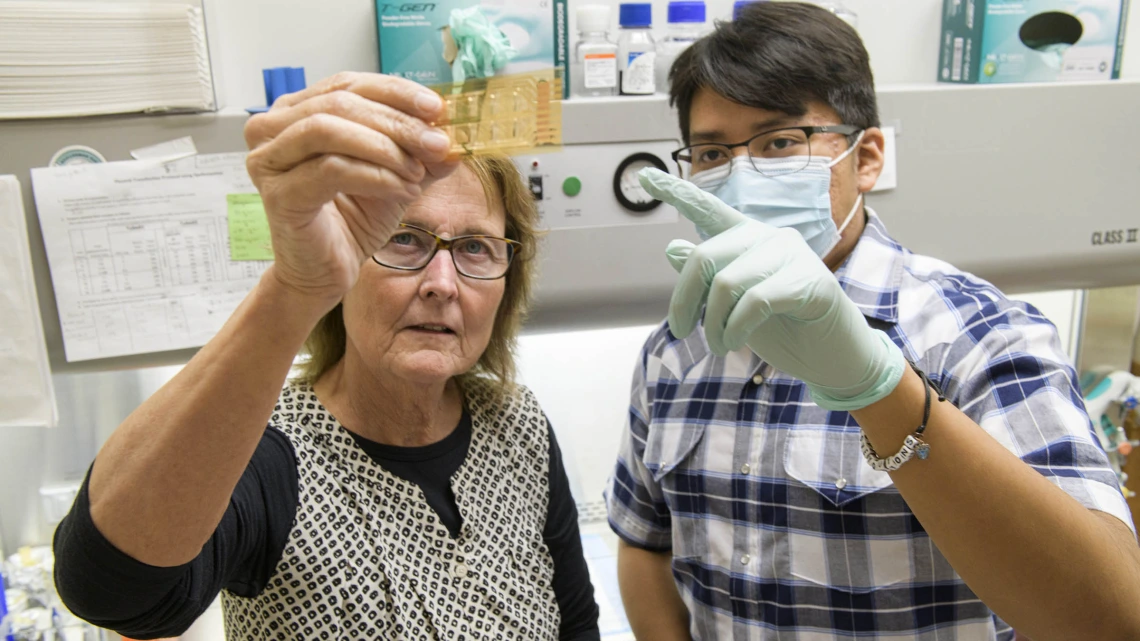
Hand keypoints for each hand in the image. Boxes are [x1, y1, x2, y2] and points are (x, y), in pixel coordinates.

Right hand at [244, 72, 460, 306]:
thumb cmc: (351, 219)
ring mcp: (268, 159)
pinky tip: (403, 189)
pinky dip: (376, 176)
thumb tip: (452, 133)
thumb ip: (419, 151)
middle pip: (341, 103)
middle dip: (397, 122)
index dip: (395, 92)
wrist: (325, 272)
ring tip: (418, 170)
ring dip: (385, 148)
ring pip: (330, 130)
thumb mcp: (395, 174)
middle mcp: (272, 129)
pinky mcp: (278, 193)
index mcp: (296, 111)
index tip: (436, 107)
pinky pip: (332, 170)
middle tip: (437, 143)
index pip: (349, 83)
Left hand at [640, 168, 904, 410]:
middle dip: (684, 301)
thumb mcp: (735, 305)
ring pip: (726, 284)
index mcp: (748, 239)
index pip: (708, 209)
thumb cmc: (783, 328)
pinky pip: (754, 302)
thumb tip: (672, 247)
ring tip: (719, 346)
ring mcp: (792, 255)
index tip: (643, 176)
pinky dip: (735, 328)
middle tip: (682, 333)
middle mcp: (769, 237)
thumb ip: (708, 276)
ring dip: (713, 324)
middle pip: (704, 257)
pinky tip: (735, 342)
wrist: (831, 356)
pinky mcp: (811, 281)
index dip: (675, 193)